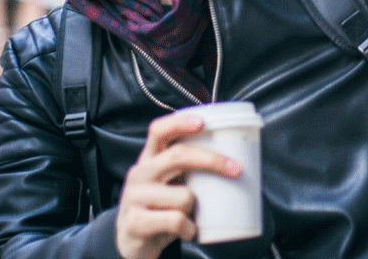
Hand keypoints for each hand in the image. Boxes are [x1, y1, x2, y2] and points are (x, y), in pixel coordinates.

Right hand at [115, 113, 241, 258]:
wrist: (132, 244)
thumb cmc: (159, 209)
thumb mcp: (168, 184)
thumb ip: (186, 170)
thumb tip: (230, 161)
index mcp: (148, 159)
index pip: (158, 131)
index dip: (179, 123)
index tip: (203, 123)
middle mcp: (139, 173)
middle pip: (178, 156)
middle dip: (212, 160)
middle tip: (236, 169)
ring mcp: (135, 197)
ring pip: (184, 195)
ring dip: (195, 208)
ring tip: (190, 215)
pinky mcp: (136, 222)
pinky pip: (177, 221)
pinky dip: (189, 230)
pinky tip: (186, 232)